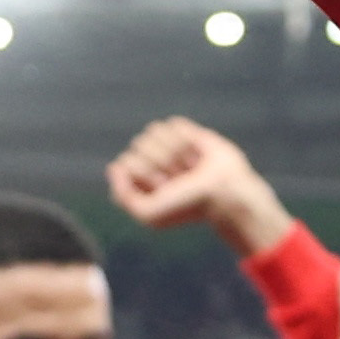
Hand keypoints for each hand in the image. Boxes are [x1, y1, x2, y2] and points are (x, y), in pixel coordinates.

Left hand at [105, 115, 289, 257]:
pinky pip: (173, 124)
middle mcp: (152, 162)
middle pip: (139, 144)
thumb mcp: (149, 214)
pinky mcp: (188, 133)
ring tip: (190, 167)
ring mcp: (169, 146)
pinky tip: (198, 153)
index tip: (163, 190)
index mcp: (140, 180)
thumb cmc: (188, 207)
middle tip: (179, 180)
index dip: (143, 175)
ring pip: (154, 130)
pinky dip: (186, 139)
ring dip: (174, 151)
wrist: (224, 194)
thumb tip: (115, 167)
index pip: (124, 162)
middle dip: (159, 163)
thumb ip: (123, 196)